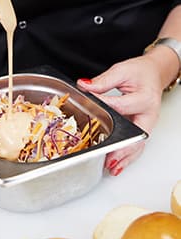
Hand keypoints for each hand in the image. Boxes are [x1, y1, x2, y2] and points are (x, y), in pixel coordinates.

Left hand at [76, 52, 173, 175]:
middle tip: (107, 157)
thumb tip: (84, 86)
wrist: (154, 73)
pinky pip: (136, 145)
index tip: (87, 107)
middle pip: (135, 134)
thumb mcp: (120, 71)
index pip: (120, 106)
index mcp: (144, 98)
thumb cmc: (140, 73)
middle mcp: (149, 114)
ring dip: (124, 157)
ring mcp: (147, 123)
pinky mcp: (142, 128)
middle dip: (121, 147)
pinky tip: (117, 166)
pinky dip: (127, 157)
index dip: (102, 107)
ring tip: (111, 167)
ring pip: (137, 144)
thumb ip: (102, 81)